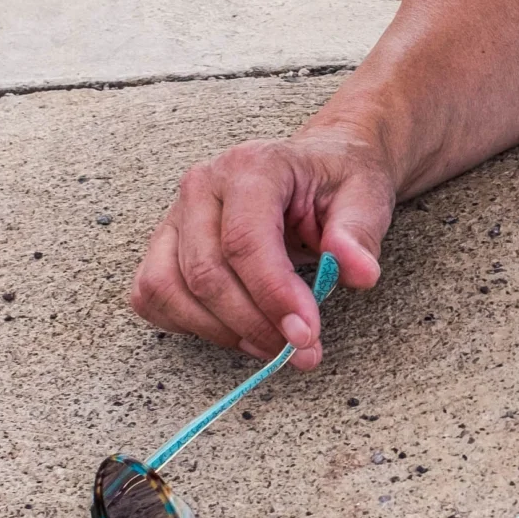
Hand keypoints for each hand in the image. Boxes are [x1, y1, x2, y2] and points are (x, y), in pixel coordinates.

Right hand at [129, 123, 394, 368]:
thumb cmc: (337, 183)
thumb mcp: (365, 197)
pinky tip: (235, 329)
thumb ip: (359, 233)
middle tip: (299, 351)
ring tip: (271, 344)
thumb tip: (360, 273)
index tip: (306, 335)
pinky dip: (189, 324)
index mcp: (251, 166)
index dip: (272, 295)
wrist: (314, 170)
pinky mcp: (164, 244)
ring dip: (220, 331)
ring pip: (168, 289)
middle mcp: (202, 185)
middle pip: (205, 272)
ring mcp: (175, 215)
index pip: (245, 240)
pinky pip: (153, 295)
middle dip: (252, 324)